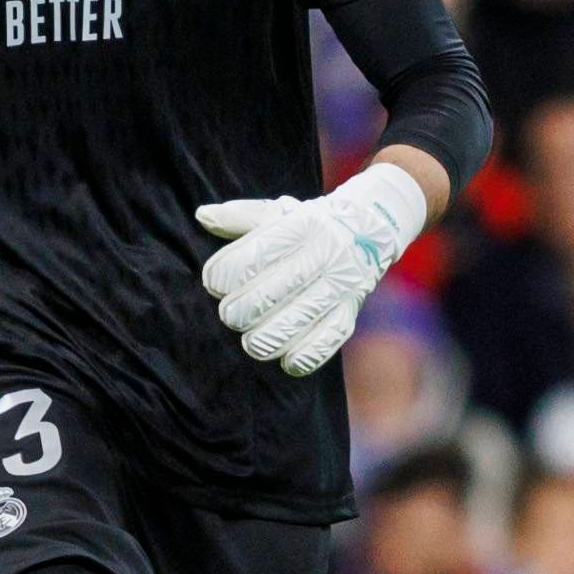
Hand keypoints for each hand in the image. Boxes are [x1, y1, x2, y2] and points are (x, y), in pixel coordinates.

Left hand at [194, 164, 426, 379]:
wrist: (370, 228)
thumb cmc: (309, 224)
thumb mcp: (277, 212)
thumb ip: (239, 217)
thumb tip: (203, 216)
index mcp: (300, 227)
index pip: (257, 254)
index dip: (227, 273)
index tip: (213, 283)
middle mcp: (321, 255)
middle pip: (273, 292)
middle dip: (242, 310)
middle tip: (230, 315)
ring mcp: (338, 286)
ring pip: (297, 321)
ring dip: (266, 338)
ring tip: (252, 341)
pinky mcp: (349, 311)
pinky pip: (328, 341)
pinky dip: (304, 356)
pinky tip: (286, 360)